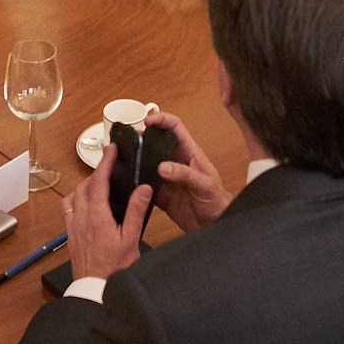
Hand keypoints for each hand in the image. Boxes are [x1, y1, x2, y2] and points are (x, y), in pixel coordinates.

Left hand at [64, 151, 151, 282]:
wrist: (95, 290)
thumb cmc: (114, 269)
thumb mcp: (132, 239)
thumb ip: (136, 211)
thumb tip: (143, 188)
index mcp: (97, 216)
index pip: (99, 181)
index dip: (105, 162)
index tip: (111, 150)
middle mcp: (81, 218)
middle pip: (84, 185)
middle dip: (97, 172)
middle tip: (110, 166)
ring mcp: (73, 226)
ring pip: (73, 196)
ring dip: (85, 186)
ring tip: (99, 184)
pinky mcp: (70, 235)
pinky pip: (68, 209)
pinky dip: (76, 199)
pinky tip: (86, 204)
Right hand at [142, 108, 230, 232]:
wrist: (216, 224)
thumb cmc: (218, 200)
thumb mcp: (205, 184)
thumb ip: (185, 174)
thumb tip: (163, 166)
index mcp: (190, 154)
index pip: (175, 128)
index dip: (162, 120)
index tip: (148, 121)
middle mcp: (176, 163)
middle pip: (157, 143)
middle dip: (143, 139)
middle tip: (130, 141)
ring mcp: (168, 179)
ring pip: (148, 164)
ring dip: (137, 161)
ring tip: (125, 159)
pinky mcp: (162, 195)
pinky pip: (146, 185)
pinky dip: (137, 185)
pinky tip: (130, 184)